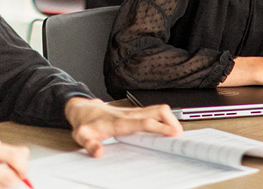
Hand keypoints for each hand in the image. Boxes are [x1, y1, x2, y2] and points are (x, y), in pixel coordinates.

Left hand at [64, 97, 182, 156]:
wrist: (83, 110)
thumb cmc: (85, 123)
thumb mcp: (82, 136)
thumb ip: (90, 145)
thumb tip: (98, 153)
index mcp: (120, 121)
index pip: (145, 123)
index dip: (161, 127)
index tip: (173, 134)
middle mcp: (130, 114)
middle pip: (158, 111)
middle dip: (172, 122)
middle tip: (180, 137)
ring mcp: (134, 112)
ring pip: (159, 109)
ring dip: (171, 119)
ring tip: (176, 134)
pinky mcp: (136, 112)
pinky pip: (155, 111)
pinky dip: (165, 118)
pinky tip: (167, 128)